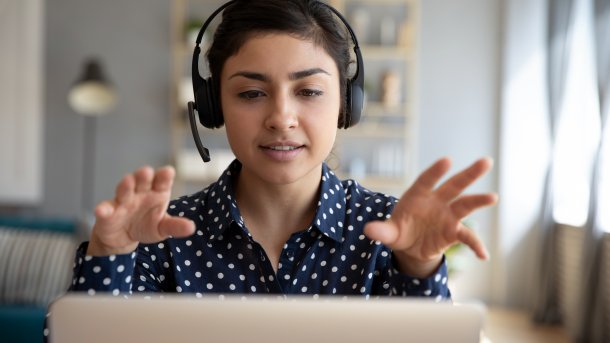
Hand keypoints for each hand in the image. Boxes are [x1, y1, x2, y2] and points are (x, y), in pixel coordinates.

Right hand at [87, 166, 194, 255]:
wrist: (124, 237)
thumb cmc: (147, 225)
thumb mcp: (163, 228)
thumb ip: (176, 226)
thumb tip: (191, 228)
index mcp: (157, 192)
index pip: (162, 181)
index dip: (164, 176)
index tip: (168, 172)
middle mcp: (140, 192)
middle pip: (142, 181)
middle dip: (144, 175)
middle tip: (147, 171)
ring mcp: (123, 201)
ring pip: (124, 190)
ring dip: (125, 185)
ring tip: (128, 181)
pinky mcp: (108, 213)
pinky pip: (105, 209)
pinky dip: (103, 209)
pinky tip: (102, 210)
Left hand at [364, 157, 497, 277]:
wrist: (410, 246)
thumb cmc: (399, 231)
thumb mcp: (388, 233)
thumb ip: (381, 231)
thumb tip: (368, 231)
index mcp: (418, 195)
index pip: (427, 180)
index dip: (436, 171)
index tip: (447, 160)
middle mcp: (436, 201)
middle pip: (454, 185)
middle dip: (469, 174)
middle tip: (486, 162)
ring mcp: (447, 216)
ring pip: (465, 205)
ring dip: (479, 201)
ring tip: (493, 197)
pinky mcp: (454, 232)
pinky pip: (467, 237)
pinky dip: (476, 245)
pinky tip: (483, 255)